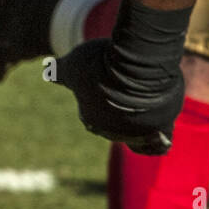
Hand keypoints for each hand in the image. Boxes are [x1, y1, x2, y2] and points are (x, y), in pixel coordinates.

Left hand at [55, 37, 184, 154]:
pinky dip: (158, 140)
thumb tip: (46, 70)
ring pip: (138, 131)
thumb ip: (59, 71)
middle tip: (121, 84)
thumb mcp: (72, 65)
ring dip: (139, 118)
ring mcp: (138, 132)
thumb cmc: (100, 65)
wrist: (137, 67)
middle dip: (116, 107)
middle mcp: (114, 132)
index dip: (92, 98)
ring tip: (142, 96)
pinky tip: (159, 133)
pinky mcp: (163, 127)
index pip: (89, 114)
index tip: (97, 81)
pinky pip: (161, 144)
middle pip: (115, 124)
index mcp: (91, 119)